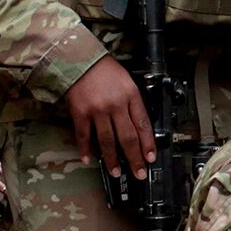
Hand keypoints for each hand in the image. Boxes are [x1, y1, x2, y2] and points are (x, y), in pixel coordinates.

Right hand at [64, 55, 153, 178]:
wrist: (79, 58)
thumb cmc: (104, 69)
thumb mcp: (127, 81)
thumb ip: (133, 102)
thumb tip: (138, 127)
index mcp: (131, 95)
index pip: (143, 125)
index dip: (148, 144)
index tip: (150, 158)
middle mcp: (116, 104)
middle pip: (128, 138)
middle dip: (134, 159)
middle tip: (138, 172)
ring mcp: (97, 110)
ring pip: (107, 141)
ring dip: (112, 160)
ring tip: (116, 172)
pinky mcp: (80, 113)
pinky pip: (84, 136)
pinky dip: (86, 150)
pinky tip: (89, 160)